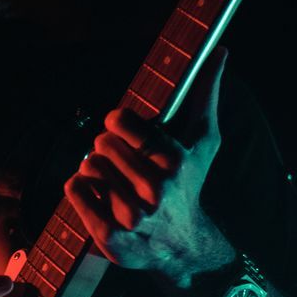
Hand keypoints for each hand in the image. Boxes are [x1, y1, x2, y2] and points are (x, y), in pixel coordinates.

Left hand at [64, 47, 230, 288]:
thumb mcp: (203, 141)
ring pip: (87, 167)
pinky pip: (75, 191)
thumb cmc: (189, 184)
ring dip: (93, 170)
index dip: (116, 124)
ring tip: (111, 180)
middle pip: (100, 145)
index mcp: (175, 161)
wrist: (183, 245)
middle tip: (118, 161)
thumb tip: (221, 51)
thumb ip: (206, 95)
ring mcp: (132, 216)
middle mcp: (155, 190)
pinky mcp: (110, 236)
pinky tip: (96, 194)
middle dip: (106, 148)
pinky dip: (78, 188)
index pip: (119, 122)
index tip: (122, 131)